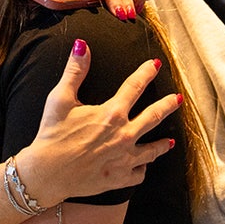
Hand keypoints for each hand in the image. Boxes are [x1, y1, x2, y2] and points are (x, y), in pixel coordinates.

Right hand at [15, 39, 181, 207]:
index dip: (145, 73)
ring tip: (170, 141)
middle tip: (177, 99)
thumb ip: (74, 71)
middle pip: (154, 116)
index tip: (155, 65)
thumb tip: (82, 45)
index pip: (134, 87)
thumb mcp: (60, 98)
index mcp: (112, 114)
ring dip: (162, 144)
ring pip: (152, 150)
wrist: (47, 173)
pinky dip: (142, 168)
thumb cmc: (52, 134)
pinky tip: (143, 166)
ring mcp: (124, 159)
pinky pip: (138, 173)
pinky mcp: (118, 178)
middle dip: (167, 105)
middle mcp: (124, 135)